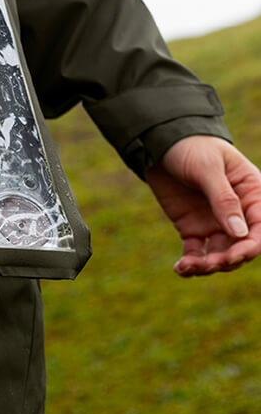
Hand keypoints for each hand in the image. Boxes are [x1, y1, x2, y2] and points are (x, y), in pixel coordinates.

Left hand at [145, 136, 260, 276]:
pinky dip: (190, 264)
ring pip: (220, 254)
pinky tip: (180, 269)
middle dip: (229, 260)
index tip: (234, 256)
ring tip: (189, 267)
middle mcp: (238, 213)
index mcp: (253, 194)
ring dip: (208, 266)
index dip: (251, 246)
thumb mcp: (208, 168)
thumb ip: (224, 199)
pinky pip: (196, 252)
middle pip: (242, 246)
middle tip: (210, 265)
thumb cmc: (192, 148)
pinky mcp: (193, 228)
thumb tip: (240, 233)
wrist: (161, 145)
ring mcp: (215, 223)